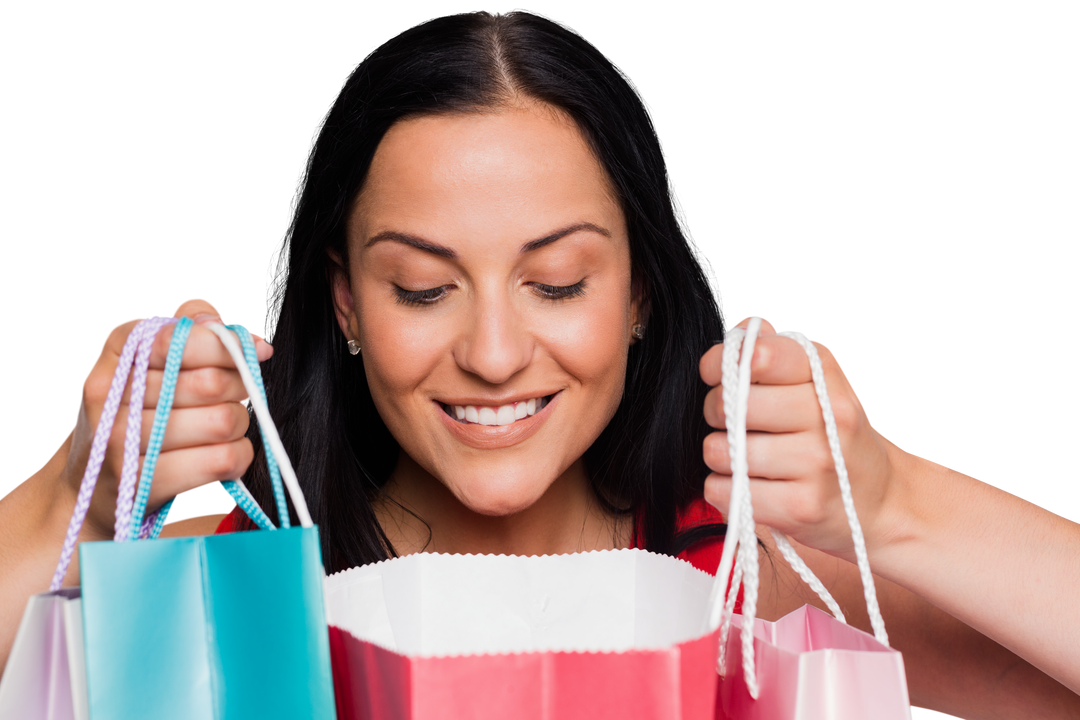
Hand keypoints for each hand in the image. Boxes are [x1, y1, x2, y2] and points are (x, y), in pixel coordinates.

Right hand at [61, 296, 273, 540]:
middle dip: (239, 387)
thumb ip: (191, 328)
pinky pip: (222, 460)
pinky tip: (222, 452)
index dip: (228, 344)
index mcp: (116, 352)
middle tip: (233, 395)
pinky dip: (238, 455)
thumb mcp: (151, 357)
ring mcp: (123, 443)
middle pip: (213, 383)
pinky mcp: (143, 484)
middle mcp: (112, 395)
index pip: (181, 339)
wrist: (91, 480)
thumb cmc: (136, 409)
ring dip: (238, 423)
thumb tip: (243, 335)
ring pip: (224, 422)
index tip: (255, 350)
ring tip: (221, 425)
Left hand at [698, 314, 897, 562]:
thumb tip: (742, 329)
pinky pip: (725, 490)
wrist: (881, 499)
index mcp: (825, 373)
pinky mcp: (801, 507)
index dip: (723, 363)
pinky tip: (752, 483)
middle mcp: (827, 415)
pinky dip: (725, 489)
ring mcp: (817, 464)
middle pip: (730, 404)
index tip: (717, 375)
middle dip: (717, 413)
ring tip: (747, 456)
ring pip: (721, 450)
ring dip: (721, 455)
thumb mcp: (819, 380)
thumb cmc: (836, 434)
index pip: (758, 355)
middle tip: (735, 421)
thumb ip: (777, 352)